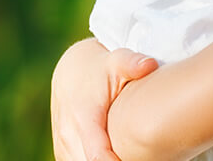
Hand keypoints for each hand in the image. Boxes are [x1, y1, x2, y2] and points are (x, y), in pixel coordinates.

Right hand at [51, 40, 158, 160]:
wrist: (72, 72)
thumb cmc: (101, 69)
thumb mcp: (116, 61)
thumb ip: (132, 64)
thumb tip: (150, 64)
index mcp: (84, 117)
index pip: (96, 156)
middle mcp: (68, 135)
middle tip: (140, 159)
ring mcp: (62, 145)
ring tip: (128, 157)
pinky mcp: (62, 151)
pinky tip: (115, 158)